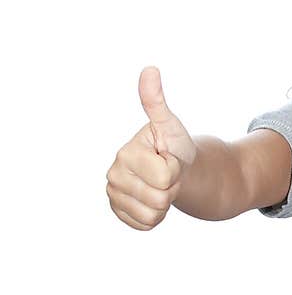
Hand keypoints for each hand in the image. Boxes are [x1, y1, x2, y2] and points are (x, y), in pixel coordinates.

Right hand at [105, 67, 197, 229]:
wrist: (174, 170)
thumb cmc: (173, 146)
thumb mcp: (170, 125)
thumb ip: (156, 102)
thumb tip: (150, 69)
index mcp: (125, 154)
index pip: (165, 175)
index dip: (176, 169)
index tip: (168, 159)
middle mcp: (113, 175)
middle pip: (160, 197)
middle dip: (172, 187)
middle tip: (167, 175)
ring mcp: (114, 196)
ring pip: (154, 213)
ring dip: (165, 203)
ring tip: (161, 186)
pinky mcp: (119, 213)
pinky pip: (146, 225)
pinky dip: (157, 217)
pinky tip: (153, 200)